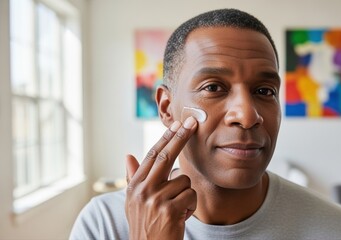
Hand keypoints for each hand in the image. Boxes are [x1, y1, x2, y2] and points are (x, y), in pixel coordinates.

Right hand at [125, 117, 197, 239]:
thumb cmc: (145, 225)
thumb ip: (133, 178)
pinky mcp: (169, 210)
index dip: (166, 138)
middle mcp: (142, 190)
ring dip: (186, 194)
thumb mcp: (134, 202)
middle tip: (192, 122)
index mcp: (134, 185)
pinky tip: (180, 217)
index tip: (177, 124)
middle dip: (181, 137)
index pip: (152, 155)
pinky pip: (190, 196)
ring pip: (184, 181)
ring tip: (176, 209)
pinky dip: (190, 206)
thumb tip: (128, 156)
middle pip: (166, 156)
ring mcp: (155, 200)